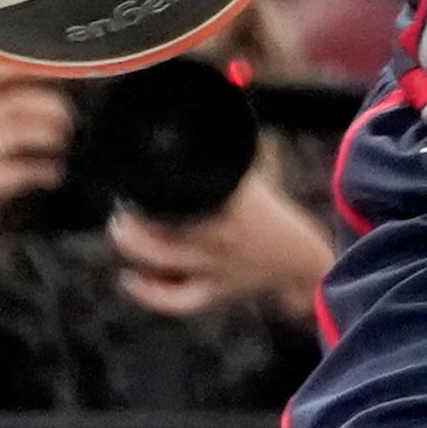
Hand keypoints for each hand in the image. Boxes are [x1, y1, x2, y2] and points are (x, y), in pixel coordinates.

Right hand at [0, 70, 76, 251]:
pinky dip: (44, 170)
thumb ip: (36, 102)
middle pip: (12, 97)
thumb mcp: (12, 129)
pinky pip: (18, 170)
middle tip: (70, 121)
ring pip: (15, 130)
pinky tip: (55, 175)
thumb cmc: (0, 166)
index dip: (30, 64)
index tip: (65, 70)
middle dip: (48, 105)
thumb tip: (86, 78)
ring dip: (48, 136)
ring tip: (63, 145)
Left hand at [108, 163, 335, 319]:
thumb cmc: (272, 214)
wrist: (302, 260)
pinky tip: (129, 278)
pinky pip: (177, 300)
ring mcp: (216, 266)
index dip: (147, 181)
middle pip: (159, 223)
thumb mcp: (250, 177)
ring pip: (160, 258)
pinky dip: (149, 292)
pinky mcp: (216, 291)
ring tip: (124, 230)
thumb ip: (221, 158)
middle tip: (126, 207)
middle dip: (132, 216)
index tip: (139, 173)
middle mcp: (219, 234)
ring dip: (133, 243)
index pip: (177, 190)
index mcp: (231, 201)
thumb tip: (194, 127)